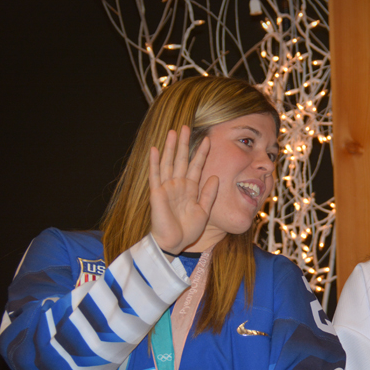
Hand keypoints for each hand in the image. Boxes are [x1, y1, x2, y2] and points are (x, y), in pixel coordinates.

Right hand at [149, 126, 218, 254]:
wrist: (174, 242)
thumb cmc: (188, 229)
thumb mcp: (204, 210)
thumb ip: (209, 194)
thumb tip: (215, 176)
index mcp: (190, 188)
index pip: (196, 166)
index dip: (201, 153)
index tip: (208, 139)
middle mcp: (178, 184)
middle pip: (181, 160)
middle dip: (184, 144)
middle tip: (186, 126)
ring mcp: (166, 187)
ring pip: (168, 163)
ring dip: (170, 148)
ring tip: (172, 132)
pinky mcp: (157, 193)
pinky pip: (155, 175)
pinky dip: (155, 162)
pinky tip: (155, 149)